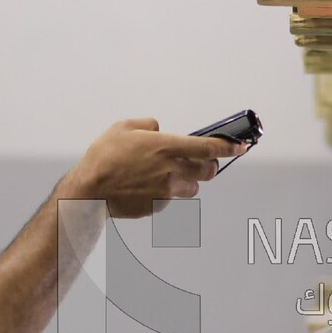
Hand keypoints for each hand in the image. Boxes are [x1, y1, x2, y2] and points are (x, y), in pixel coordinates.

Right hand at [60, 118, 245, 217]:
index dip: (229, 147)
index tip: (241, 146)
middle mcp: (171, 170)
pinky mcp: (159, 206)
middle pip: (208, 171)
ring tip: (164, 175)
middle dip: (210, 166)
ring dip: (187, 181)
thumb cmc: (103, 157)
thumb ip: (148, 125)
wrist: (89, 192)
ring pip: (192, 187)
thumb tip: (159, 130)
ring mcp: (166, 191)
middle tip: (201, 162)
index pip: (208, 148)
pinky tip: (145, 187)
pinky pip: (171, 199)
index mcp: (166, 147)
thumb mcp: (123, 127)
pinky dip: (165, 193)